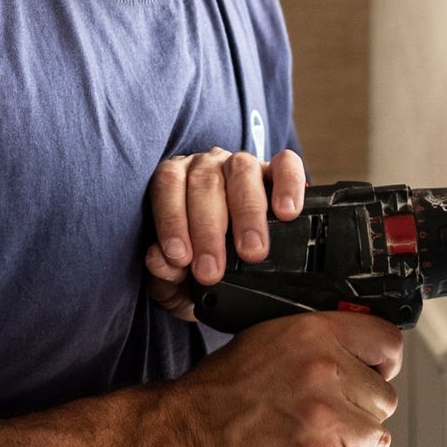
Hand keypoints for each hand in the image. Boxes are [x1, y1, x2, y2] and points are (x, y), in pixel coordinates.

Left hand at [143, 147, 306, 320]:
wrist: (239, 280)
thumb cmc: (202, 266)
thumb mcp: (178, 282)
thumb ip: (164, 274)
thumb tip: (159, 260)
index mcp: (177, 181)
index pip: (168, 186)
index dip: (172, 220)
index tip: (180, 258)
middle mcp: (208, 165)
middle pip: (205, 183)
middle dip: (208, 230)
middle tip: (212, 271)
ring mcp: (244, 164)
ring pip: (242, 170)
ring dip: (247, 213)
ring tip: (253, 252)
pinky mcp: (278, 170)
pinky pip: (285, 165)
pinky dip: (287, 185)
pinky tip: (287, 213)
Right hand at [161, 312, 402, 446]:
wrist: (185, 432)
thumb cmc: (222, 390)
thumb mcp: (271, 337)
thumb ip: (319, 341)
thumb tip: (361, 354)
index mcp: (315, 335)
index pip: (388, 343)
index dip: (384, 365)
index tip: (373, 377)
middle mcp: (324, 371)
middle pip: (384, 400)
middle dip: (360, 414)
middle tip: (326, 420)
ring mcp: (323, 419)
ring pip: (376, 442)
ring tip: (315, 445)